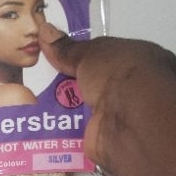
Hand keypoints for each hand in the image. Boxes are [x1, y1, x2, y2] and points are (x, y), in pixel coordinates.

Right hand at [38, 23, 175, 172]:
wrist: (127, 120)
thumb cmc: (118, 74)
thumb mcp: (90, 53)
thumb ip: (68, 49)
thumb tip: (45, 31)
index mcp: (143, 62)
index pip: (115, 59)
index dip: (92, 59)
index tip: (64, 58)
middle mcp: (136, 92)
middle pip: (100, 87)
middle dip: (76, 86)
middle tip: (43, 81)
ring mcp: (121, 120)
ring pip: (88, 113)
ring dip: (66, 111)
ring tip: (32, 103)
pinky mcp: (104, 143)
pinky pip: (79, 137)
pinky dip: (62, 135)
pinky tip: (38, 128)